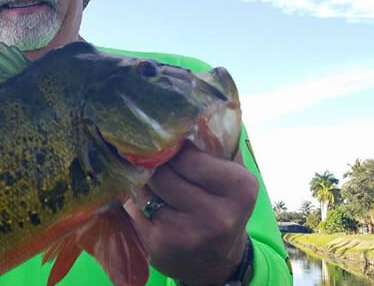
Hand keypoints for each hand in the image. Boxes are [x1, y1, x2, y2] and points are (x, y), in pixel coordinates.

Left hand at [124, 141, 257, 283]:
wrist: (218, 263)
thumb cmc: (223, 207)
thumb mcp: (233, 176)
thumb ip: (218, 144)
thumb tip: (194, 109)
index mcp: (240, 189)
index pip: (188, 157)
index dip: (171, 149)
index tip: (166, 144)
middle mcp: (216, 215)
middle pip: (164, 173)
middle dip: (154, 164)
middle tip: (149, 158)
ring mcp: (186, 233)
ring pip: (146, 189)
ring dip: (142, 181)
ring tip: (149, 178)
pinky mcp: (159, 246)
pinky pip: (134, 208)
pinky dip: (134, 201)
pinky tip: (144, 200)